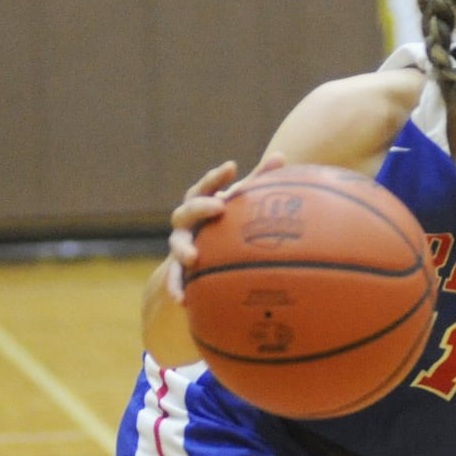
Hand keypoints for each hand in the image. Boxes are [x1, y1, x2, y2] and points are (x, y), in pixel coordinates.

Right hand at [164, 154, 288, 300]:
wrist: (204, 254)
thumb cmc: (228, 221)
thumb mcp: (241, 203)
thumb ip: (258, 181)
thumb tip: (280, 155)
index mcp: (202, 204)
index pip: (205, 187)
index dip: (216, 177)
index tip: (232, 167)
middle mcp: (188, 223)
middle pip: (186, 211)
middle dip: (200, 207)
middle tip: (218, 207)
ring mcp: (181, 245)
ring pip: (176, 245)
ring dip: (183, 250)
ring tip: (193, 258)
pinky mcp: (179, 270)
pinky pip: (174, 279)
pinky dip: (176, 288)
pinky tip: (183, 301)